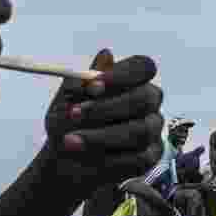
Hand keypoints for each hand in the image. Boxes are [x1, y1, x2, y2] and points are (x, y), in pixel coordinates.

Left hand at [44, 49, 163, 190]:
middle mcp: (148, 102)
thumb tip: (105, 55)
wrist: (63, 161)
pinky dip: (108, 159)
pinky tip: (87, 158)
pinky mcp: (150, 157)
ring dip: (102, 136)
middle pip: (144, 98)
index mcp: (133, 80)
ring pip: (140, 131)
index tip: (92, 86)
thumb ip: (86, 80)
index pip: (143, 67)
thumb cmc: (68, 123)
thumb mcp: (67, 100)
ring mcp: (152, 130)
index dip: (122, 75)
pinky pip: (138, 158)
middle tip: (75, 113)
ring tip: (70, 140)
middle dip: (107, 108)